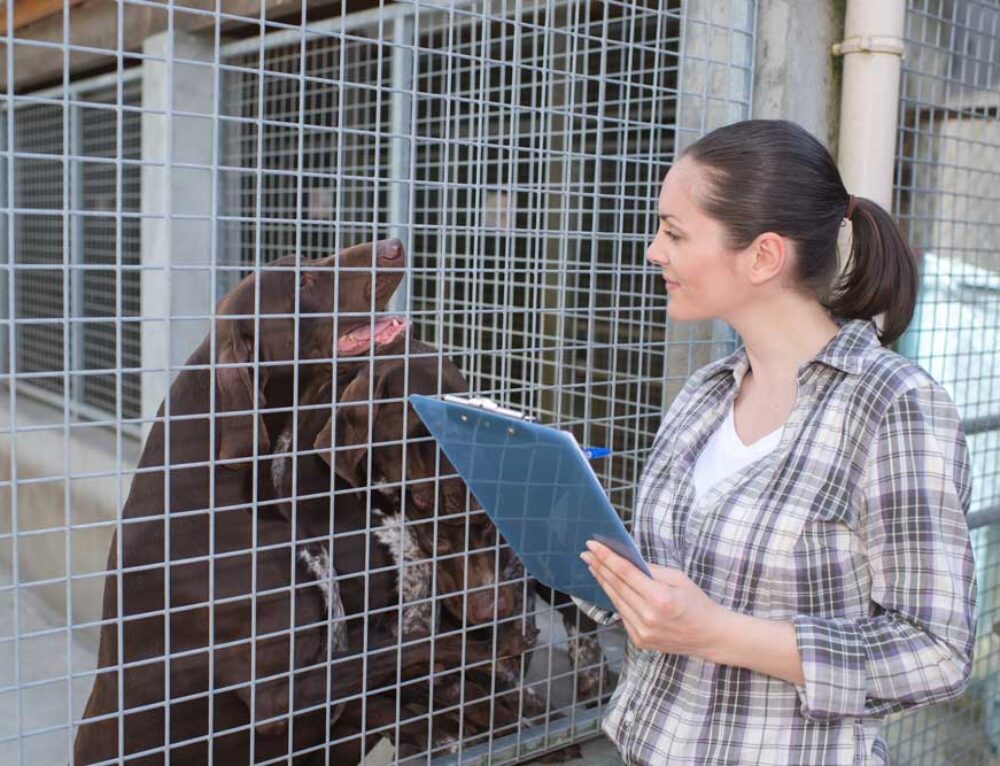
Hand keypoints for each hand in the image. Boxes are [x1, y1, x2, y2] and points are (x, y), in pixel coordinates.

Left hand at [580, 539, 727, 657]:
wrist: (710, 635)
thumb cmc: (697, 603)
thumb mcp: (678, 578)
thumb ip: (651, 570)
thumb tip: (627, 559)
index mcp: (660, 598)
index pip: (625, 573)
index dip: (606, 557)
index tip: (593, 545)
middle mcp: (648, 617)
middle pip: (616, 586)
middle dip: (599, 567)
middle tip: (586, 553)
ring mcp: (642, 632)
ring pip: (615, 601)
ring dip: (603, 582)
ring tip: (593, 567)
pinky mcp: (640, 641)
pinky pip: (622, 615)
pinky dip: (615, 599)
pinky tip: (609, 586)